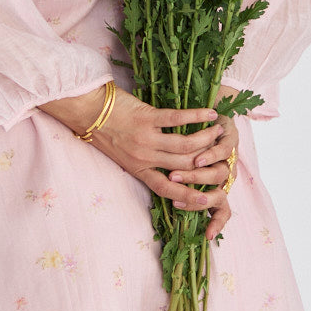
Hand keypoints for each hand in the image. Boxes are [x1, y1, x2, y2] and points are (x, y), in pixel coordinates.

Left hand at [39, 84, 230, 240]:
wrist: (86, 110)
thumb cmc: (102, 132)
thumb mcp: (121, 156)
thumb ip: (142, 163)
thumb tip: (164, 169)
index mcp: (138, 169)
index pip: (166, 189)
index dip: (187, 196)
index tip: (206, 200)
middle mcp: (143, 157)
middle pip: (183, 167)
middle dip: (206, 164)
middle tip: (224, 156)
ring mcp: (145, 138)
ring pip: (185, 146)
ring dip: (206, 139)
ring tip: (220, 132)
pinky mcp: (146, 117)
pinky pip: (177, 120)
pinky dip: (196, 117)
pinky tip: (210, 113)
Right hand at [168, 110, 238, 240]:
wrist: (207, 102)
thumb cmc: (189, 136)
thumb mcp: (179, 161)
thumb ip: (174, 179)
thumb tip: (162, 198)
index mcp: (217, 183)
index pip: (223, 210)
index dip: (218, 222)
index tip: (207, 236)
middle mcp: (226, 172)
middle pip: (220, 196)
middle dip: (196, 200)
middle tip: (177, 201)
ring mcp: (230, 155)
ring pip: (220, 174)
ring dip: (199, 178)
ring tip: (179, 176)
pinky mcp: (231, 135)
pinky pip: (224, 149)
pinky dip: (212, 155)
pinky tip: (198, 159)